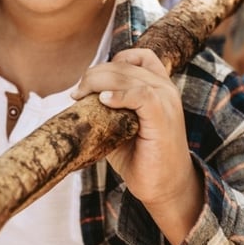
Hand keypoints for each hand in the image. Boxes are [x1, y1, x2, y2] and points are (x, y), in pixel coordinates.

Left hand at [72, 48, 201, 244]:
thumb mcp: (122, 127)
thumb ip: (109, 108)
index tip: (92, 81)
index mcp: (159, 87)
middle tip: (77, 93)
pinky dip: (118, 94)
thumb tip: (79, 98)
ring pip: (127, 75)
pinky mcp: (163, 117)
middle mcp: (165, 89)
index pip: (138, 56)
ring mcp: (166, 101)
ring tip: (82, 96)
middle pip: (124, 64)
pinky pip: (139, 94)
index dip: (112, 61)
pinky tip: (102, 101)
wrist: (166, 187)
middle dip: (95, 74)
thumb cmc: (143, 158)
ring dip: (98, 81)